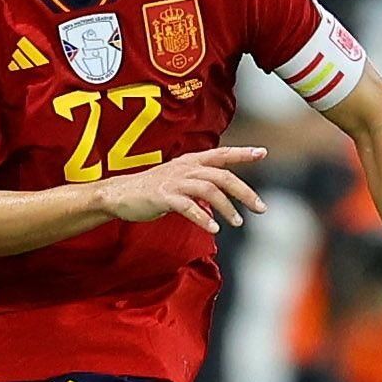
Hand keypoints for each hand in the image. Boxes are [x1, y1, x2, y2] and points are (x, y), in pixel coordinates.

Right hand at [99, 146, 267, 232]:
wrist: (119, 194)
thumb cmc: (149, 190)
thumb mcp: (178, 183)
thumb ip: (199, 188)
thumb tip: (218, 202)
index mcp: (190, 162)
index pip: (221, 154)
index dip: (242, 153)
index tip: (262, 153)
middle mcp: (185, 168)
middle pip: (222, 176)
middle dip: (244, 192)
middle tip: (261, 208)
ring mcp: (174, 182)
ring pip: (209, 190)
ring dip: (226, 207)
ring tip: (237, 222)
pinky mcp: (163, 196)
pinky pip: (188, 206)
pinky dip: (202, 218)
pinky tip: (213, 228)